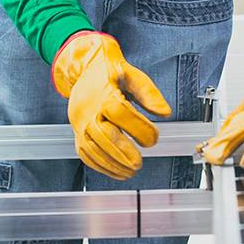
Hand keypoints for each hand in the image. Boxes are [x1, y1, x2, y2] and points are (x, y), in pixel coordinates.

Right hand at [52, 31, 171, 179]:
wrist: (85, 71)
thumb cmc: (112, 73)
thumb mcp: (134, 76)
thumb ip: (150, 94)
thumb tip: (165, 112)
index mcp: (104, 92)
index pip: (118, 111)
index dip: (136, 127)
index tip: (153, 138)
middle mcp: (88, 109)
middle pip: (102, 133)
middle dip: (121, 151)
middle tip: (138, 163)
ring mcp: (80, 123)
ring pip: (91, 147)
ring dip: (111, 163)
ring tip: (130, 171)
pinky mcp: (78, 134)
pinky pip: (85, 153)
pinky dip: (100, 166)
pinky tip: (116, 171)